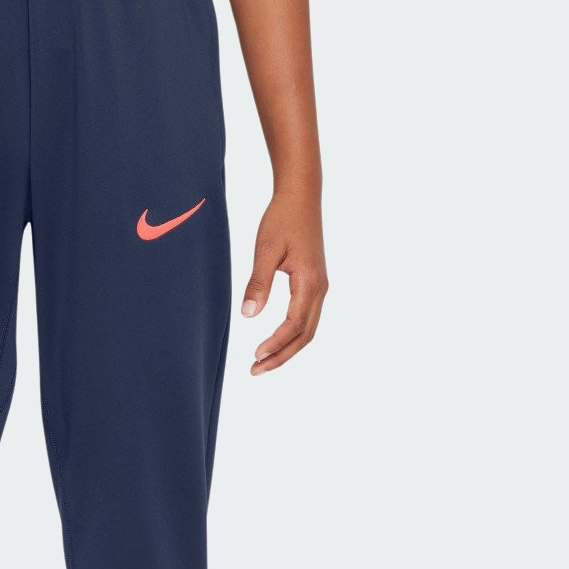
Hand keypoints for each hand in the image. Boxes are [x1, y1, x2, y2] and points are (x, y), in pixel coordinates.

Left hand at [241, 193, 328, 374]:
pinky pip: (306, 318)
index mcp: (309, 282)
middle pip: (304, 335)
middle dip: (281, 356)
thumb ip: (258, 283)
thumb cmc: (282, 219)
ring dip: (287, 348)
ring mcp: (320, 286)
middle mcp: (320, 288)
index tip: (255, 356)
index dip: (275, 345)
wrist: (301, 197)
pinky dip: (292, 335)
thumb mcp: (265, 250)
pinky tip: (275, 341)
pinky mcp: (315, 283)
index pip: (294, 325)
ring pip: (308, 329)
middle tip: (256, 371)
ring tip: (262, 362)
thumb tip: (248, 315)